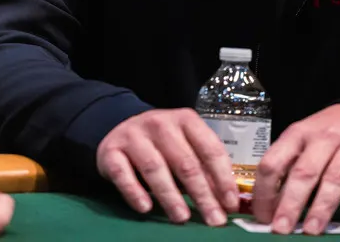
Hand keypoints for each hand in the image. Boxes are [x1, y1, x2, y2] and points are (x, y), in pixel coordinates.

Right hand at [96, 108, 239, 226]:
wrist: (120, 128)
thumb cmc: (161, 142)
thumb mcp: (185, 147)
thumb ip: (203, 168)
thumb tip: (225, 198)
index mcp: (186, 120)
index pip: (210, 149)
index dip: (223, 178)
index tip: (229, 203)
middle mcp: (161, 123)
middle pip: (185, 162)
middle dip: (202, 194)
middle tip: (213, 219)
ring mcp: (134, 136)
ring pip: (155, 168)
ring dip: (170, 196)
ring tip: (182, 218)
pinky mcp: (110, 150)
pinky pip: (122, 173)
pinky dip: (134, 191)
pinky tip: (145, 207)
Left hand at [252, 104, 339, 236]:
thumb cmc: (329, 133)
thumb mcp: (304, 139)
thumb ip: (289, 166)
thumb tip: (270, 206)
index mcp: (299, 133)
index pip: (274, 161)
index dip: (265, 191)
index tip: (263, 216)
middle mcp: (325, 136)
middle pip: (305, 171)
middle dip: (291, 203)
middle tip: (282, 229)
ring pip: (336, 178)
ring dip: (323, 207)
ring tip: (312, 231)